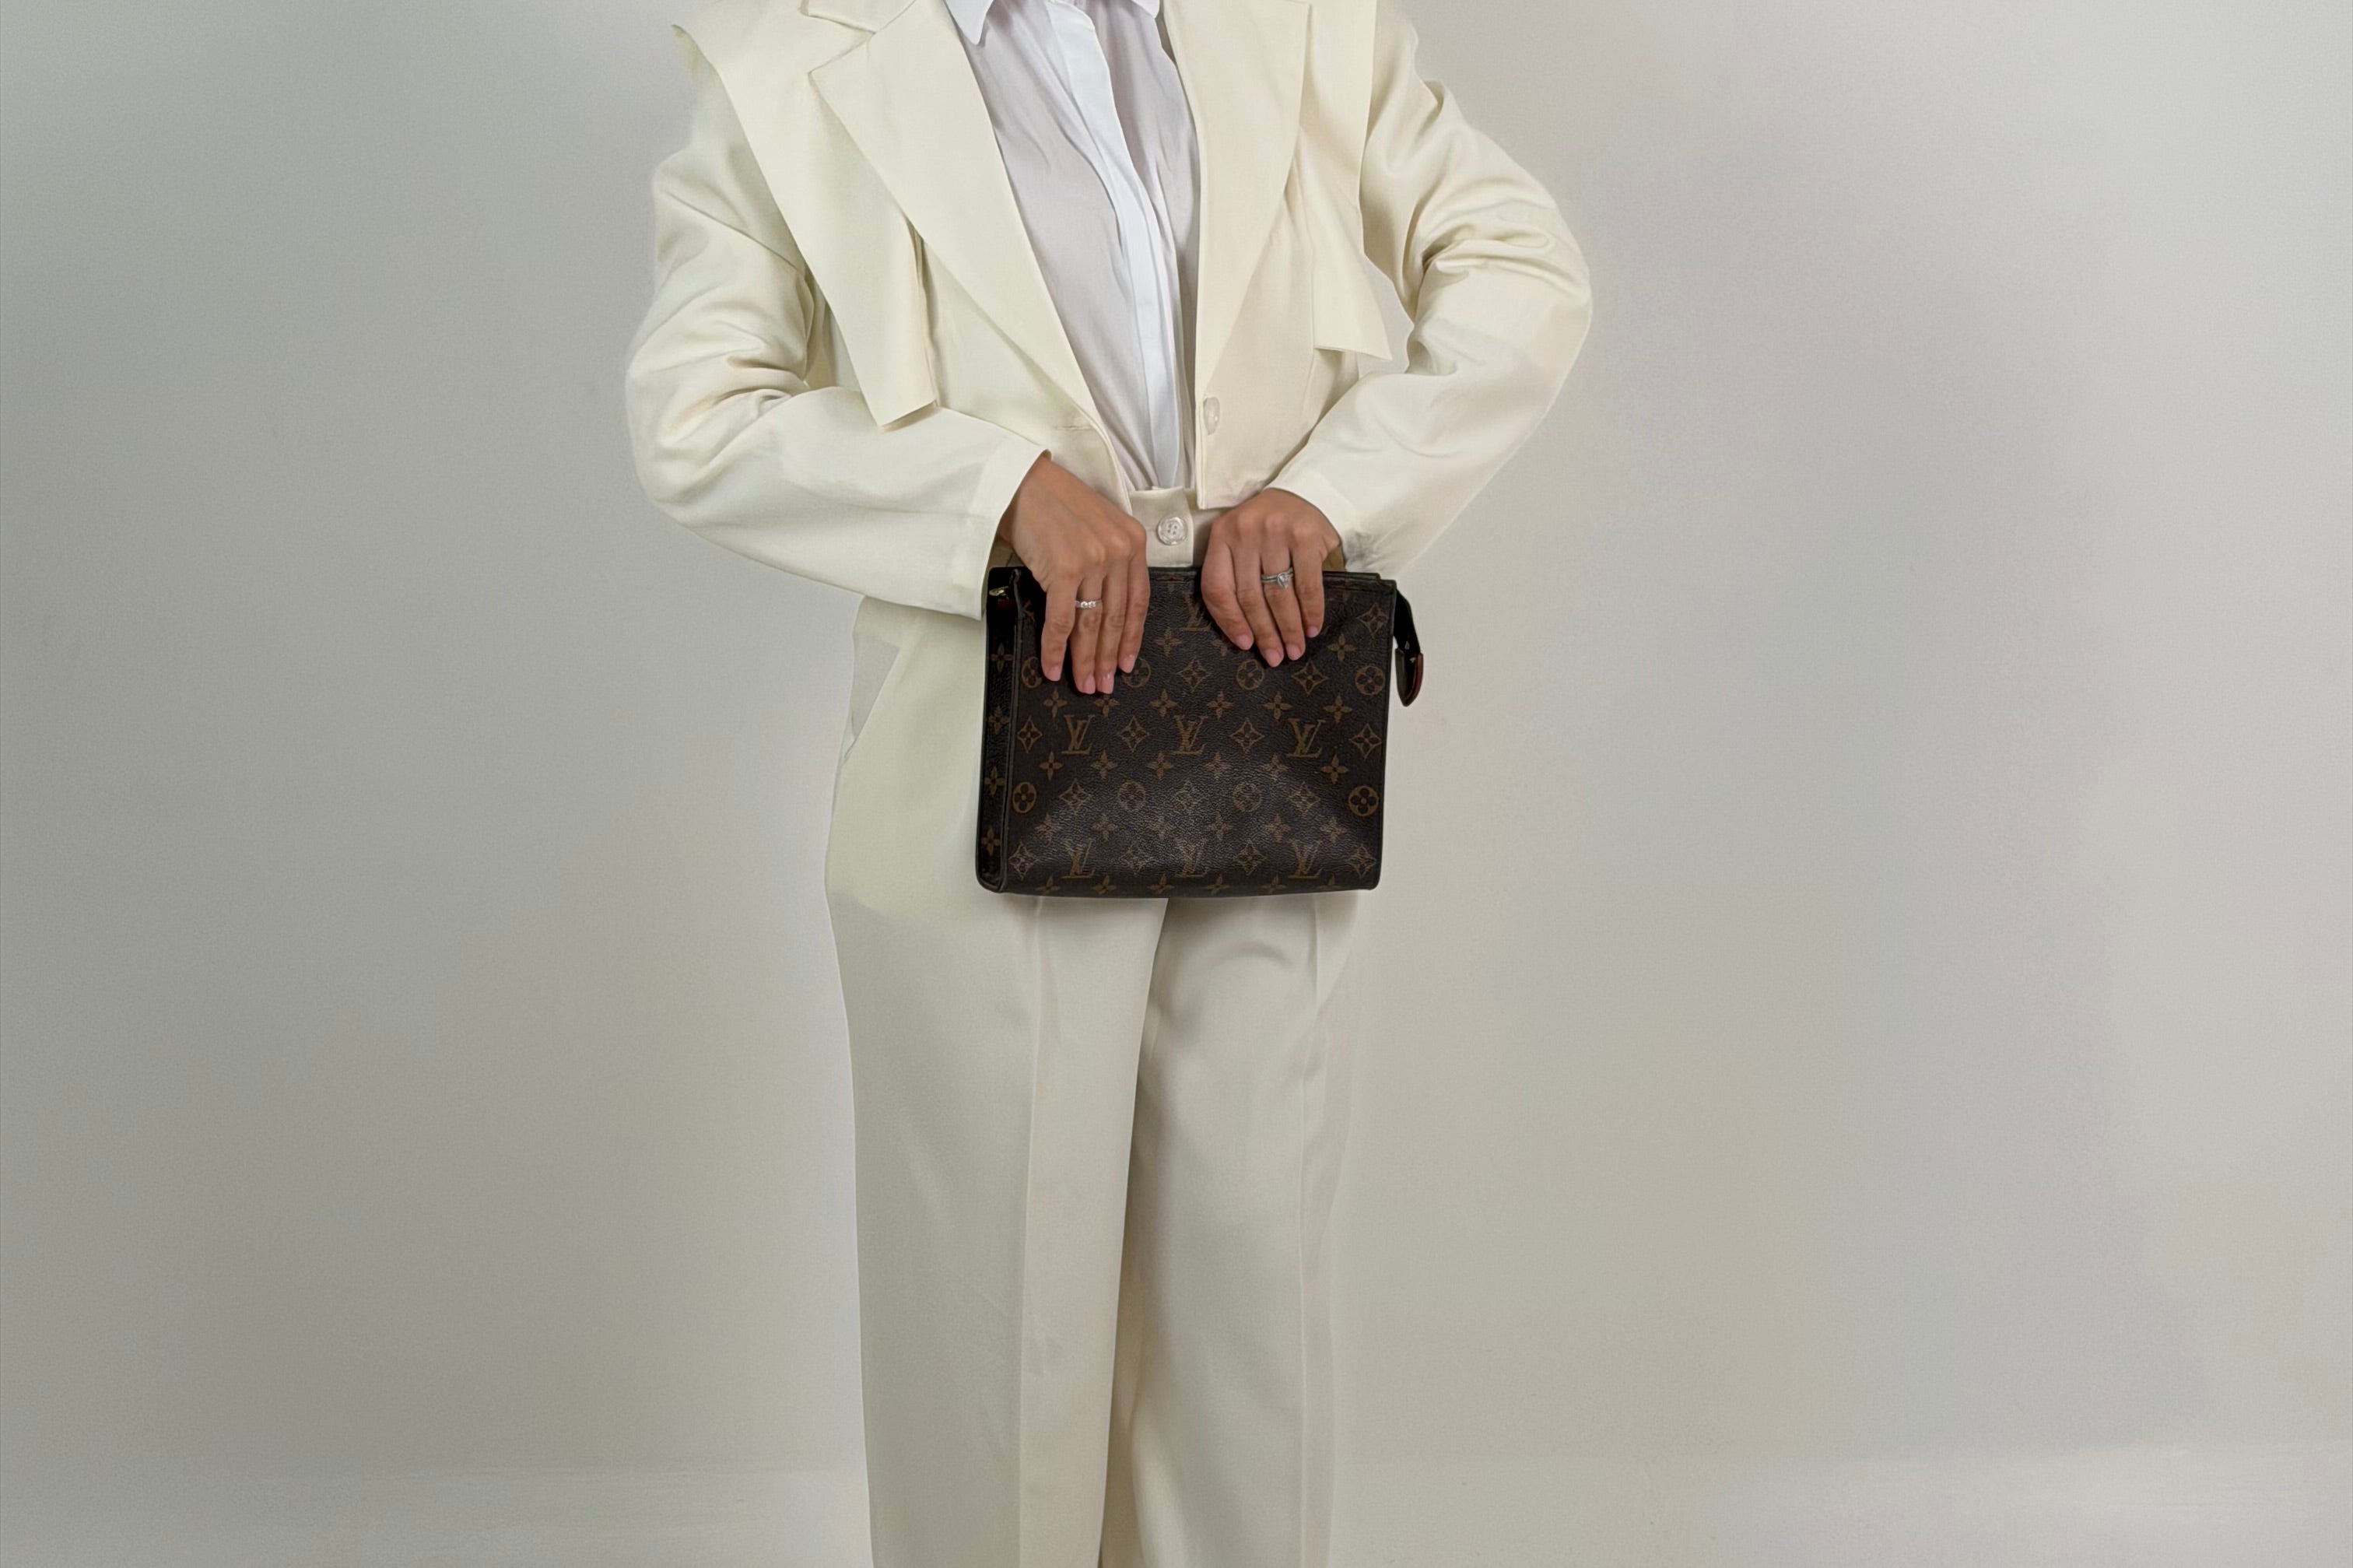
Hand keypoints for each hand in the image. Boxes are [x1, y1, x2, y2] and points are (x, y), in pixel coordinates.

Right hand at [996, 454, 1148, 692]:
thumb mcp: (1097, 527)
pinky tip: (1053, 666)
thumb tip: (1101, 609)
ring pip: (1092, 624)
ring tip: (1084, 683)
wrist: (1022, 482)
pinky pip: (1061, 620)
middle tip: (1105, 684)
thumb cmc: (1053, 502)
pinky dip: (1055, 648)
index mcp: (1132, 541)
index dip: (1132, 638)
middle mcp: (1118, 552)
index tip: (1127, 662)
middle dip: (1110, 657)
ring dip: (1086, 660)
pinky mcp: (1064, 569)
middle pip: (1117, 618)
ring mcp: (1092, 561)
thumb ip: (1108, 561)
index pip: (1139, 601)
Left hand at [1200, 487, 1344, 665]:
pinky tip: (1311, 628)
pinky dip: (1310, 611)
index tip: (1245, 645)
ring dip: (1288, 628)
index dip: (1230, 621)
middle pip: (1249, 596)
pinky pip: (1307, 584)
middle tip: (1275, 657)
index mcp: (1222, 535)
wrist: (1305, 492)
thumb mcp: (1241, 542)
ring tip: (1294, 650)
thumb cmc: (1269, 528)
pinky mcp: (1306, 536)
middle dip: (1264, 632)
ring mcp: (1276, 532)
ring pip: (1278, 594)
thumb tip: (1243, 634)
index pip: (1218, 587)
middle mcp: (1245, 532)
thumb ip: (1235, 576)